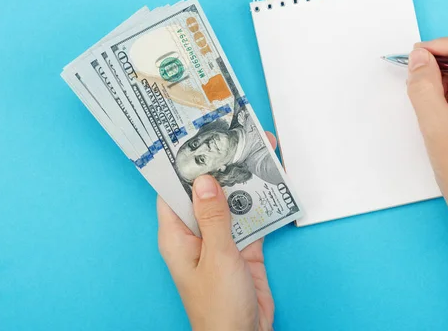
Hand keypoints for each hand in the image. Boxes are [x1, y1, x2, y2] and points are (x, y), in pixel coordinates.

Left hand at [157, 132, 276, 330]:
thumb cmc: (218, 307)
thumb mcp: (217, 257)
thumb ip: (213, 218)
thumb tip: (205, 181)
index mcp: (178, 235)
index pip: (173, 191)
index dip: (182, 166)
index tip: (195, 140)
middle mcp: (197, 234)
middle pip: (207, 192)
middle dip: (222, 168)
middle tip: (237, 139)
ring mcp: (221, 240)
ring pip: (231, 203)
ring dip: (245, 183)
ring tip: (259, 155)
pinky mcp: (243, 248)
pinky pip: (251, 219)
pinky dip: (262, 204)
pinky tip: (273, 186)